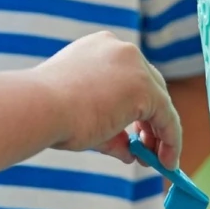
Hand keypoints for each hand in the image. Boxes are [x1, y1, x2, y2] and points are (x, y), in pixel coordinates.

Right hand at [34, 32, 181, 168]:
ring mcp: (134, 66)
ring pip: (160, 103)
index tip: (137, 133)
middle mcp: (121, 50)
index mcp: (100, 47)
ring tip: (158, 160)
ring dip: (162, 134)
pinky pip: (167, 118)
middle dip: (150, 121)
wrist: (39, 108)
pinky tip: (166, 161)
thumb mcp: (82, 115)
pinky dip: (171, 140)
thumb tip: (129, 152)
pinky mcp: (144, 89)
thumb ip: (110, 130)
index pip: (129, 77)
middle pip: (150, 86)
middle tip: (148, 148)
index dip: (136, 109)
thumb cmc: (48, 112)